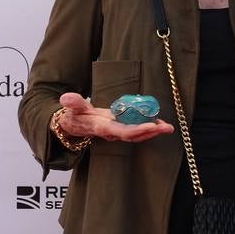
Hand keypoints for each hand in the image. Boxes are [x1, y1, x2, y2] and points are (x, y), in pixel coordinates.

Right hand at [55, 92, 173, 142]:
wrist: (73, 125)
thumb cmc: (74, 116)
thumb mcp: (72, 108)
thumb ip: (73, 103)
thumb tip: (67, 98)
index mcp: (103, 128)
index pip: (122, 131)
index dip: (138, 130)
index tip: (152, 126)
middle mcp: (112, 133)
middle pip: (134, 136)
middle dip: (151, 132)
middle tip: (167, 127)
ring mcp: (117, 132)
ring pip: (137, 135)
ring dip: (153, 132)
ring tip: (168, 127)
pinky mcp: (120, 128)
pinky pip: (136, 130)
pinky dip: (148, 128)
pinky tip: (159, 123)